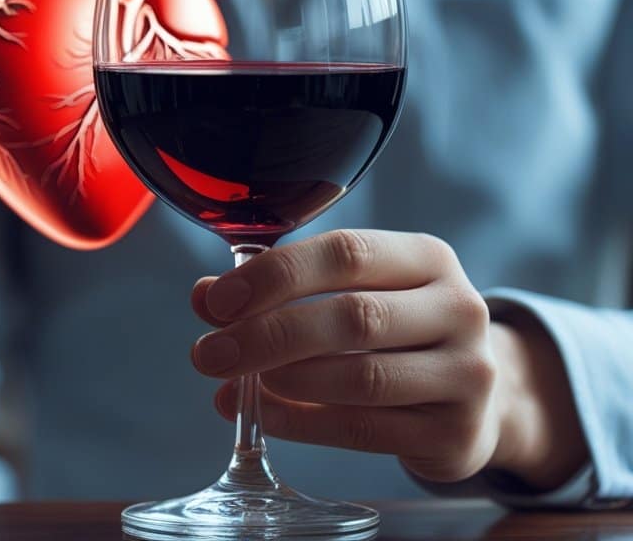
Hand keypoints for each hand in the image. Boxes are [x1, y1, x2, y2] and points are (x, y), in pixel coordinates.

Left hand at [190, 230, 585, 487]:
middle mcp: (458, 309)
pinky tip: (264, 415)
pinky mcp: (456, 434)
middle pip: (352, 317)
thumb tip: (206, 297)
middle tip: (209, 353)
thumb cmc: (397, 330)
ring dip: (283, 380)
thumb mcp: (350, 293)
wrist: (479, 396)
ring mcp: (467, 375)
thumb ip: (279, 289)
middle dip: (267, 335)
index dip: (275, 275)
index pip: (346, 253)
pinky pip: (363, 430)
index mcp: (428, 258)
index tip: (218, 300)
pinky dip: (302, 422)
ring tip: (234, 382)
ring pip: (361, 378)